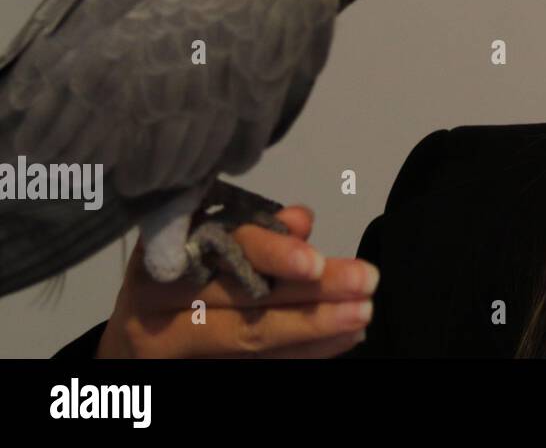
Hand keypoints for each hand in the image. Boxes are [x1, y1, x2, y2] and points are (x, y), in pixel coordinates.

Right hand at [95, 206, 376, 357]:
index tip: (314, 258)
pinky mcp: (192, 370)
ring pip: (248, 337)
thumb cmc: (182, 271)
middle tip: (365, 281)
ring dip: (315, 327)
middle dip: (310, 292)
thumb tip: (299, 221)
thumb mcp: (208, 237)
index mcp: (164, 249)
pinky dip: (304, 351)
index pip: (222, 246)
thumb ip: (256, 230)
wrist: (135, 333)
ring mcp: (171, 343)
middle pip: (241, 298)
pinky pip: (254, 365)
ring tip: (362, 313)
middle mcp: (157, 299)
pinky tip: (343, 338)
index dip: (270, 252)